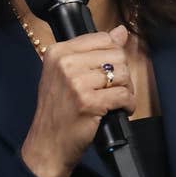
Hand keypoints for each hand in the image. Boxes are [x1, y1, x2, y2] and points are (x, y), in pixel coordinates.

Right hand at [20, 25, 135, 176]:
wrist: (47, 144)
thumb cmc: (58, 110)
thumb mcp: (66, 74)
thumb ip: (92, 52)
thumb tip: (121, 31)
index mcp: (58, 52)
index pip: (102, 38)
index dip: (112, 55)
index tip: (108, 71)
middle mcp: (65, 63)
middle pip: (116, 54)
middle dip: (122, 73)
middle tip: (114, 88)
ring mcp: (76, 82)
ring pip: (122, 73)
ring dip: (127, 89)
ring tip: (117, 99)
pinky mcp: (89, 102)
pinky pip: (124, 95)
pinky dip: (128, 104)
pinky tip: (120, 110)